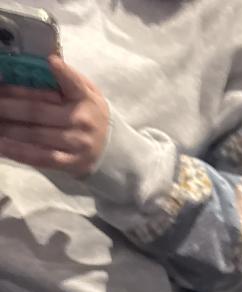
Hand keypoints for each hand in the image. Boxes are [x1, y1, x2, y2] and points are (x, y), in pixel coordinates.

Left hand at [0, 57, 109, 176]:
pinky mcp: (70, 163)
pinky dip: (19, 152)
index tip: (51, 62)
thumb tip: (45, 60)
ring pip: (35, 134)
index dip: (62, 73)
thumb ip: (68, 79)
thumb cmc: (90, 114)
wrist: (112, 149)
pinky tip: (2, 145)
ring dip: (8, 128)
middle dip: (9, 105)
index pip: (72, 83)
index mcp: (85, 98)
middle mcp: (81, 120)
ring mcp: (76, 144)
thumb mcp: (87, 92)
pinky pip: (41, 157)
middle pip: (38, 111)